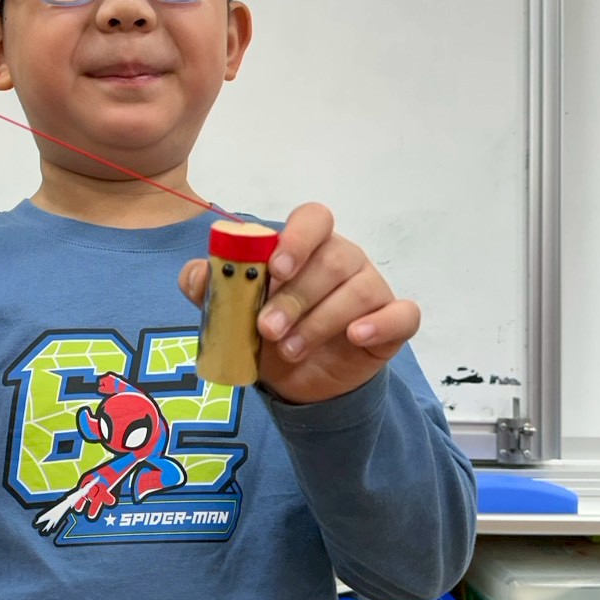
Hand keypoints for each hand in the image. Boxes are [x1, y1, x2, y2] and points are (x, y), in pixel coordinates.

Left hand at [180, 203, 419, 403]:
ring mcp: (372, 289)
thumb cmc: (269, 331)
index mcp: (307, 246)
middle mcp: (344, 260)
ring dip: (320, 321)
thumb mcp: (233, 313)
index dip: (297, 238)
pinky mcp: (393, 322)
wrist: (298, 380)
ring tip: (290, 349)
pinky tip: (356, 336)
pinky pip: (403, 314)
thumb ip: (212, 288)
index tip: (275, 268)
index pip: (314, 219)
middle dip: (295, 296)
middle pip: (333, 259)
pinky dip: (381, 323)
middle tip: (267, 329)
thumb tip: (197, 274)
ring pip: (360, 290)